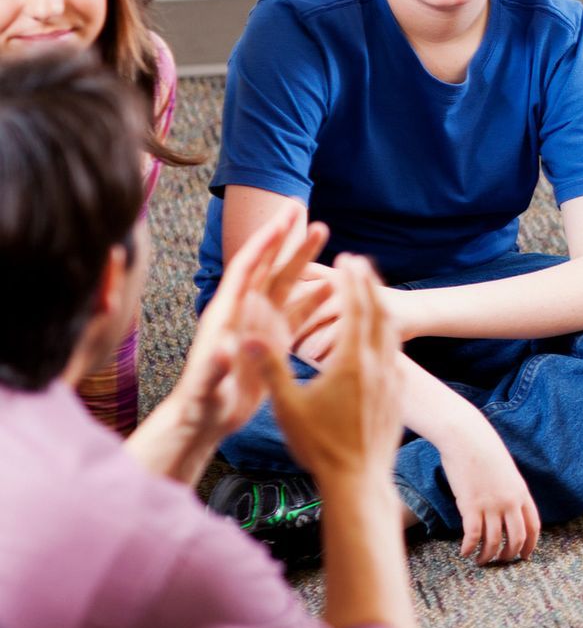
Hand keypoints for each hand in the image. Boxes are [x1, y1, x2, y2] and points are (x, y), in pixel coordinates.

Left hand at [169, 210, 328, 444]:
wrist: (204, 419)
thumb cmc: (203, 403)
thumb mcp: (207, 387)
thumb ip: (215, 368)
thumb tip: (224, 352)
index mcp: (227, 315)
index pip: (246, 270)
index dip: (264, 244)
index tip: (281, 221)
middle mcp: (243, 312)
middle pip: (268, 266)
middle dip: (285, 238)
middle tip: (301, 208)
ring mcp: (259, 325)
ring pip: (285, 283)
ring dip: (303, 259)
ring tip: (322, 232)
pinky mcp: (271, 341)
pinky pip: (296, 312)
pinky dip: (314, 297)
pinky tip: (334, 287)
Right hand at [248, 254, 403, 488]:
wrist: (359, 480)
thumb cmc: (318, 446)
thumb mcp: (287, 407)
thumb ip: (269, 367)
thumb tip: (245, 336)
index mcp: (351, 362)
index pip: (356, 309)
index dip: (351, 281)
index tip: (346, 258)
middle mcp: (378, 365)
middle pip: (378, 313)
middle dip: (369, 284)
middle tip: (360, 263)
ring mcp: (392, 380)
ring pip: (391, 332)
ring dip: (381, 306)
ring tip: (371, 291)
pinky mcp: (397, 394)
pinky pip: (395, 354)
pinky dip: (387, 334)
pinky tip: (381, 337)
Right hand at [438, 417, 541, 564]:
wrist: (467, 438)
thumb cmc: (484, 451)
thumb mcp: (506, 472)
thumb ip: (509, 491)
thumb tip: (506, 509)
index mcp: (522, 493)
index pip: (533, 526)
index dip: (531, 545)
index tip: (525, 556)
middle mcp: (509, 502)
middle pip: (516, 538)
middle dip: (510, 555)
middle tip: (501, 562)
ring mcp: (491, 505)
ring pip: (494, 541)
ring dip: (487, 556)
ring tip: (480, 561)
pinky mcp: (470, 506)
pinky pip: (473, 535)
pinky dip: (469, 548)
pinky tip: (464, 552)